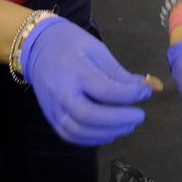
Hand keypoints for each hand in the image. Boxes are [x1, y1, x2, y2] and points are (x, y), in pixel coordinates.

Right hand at [22, 17, 154, 145]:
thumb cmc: (69, 43)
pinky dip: (93, 138)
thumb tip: (144, 86)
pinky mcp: (51, 118)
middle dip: (119, 120)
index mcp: (75, 70)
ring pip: (80, 131)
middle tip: (140, 115)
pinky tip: (109, 131)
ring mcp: (53, 108)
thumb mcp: (96, 48)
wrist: (35, 47)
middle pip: (90, 116)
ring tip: (128, 124)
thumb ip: (117, 71)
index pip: (105, 90)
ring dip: (109, 132)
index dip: (130, 95)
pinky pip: (71, 135)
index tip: (147, 92)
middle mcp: (62, 93)